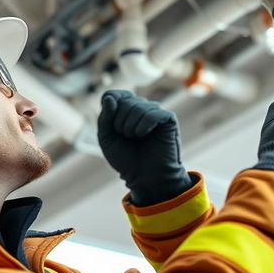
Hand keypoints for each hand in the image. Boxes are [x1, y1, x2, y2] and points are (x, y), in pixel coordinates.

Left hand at [97, 90, 192, 205]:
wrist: (144, 177)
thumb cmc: (126, 159)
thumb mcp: (106, 139)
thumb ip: (105, 117)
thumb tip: (110, 98)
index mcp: (126, 110)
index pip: (113, 95)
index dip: (109, 109)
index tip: (112, 127)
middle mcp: (141, 108)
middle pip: (124, 100)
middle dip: (119, 122)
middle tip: (126, 137)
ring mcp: (155, 112)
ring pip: (138, 106)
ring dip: (130, 127)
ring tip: (135, 139)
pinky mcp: (168, 119)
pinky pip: (153, 113)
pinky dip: (144, 126)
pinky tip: (144, 135)